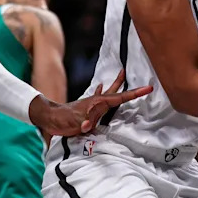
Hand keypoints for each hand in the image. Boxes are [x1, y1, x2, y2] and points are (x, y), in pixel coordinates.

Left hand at [28, 70, 152, 137]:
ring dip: (115, 85)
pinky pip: (97, 98)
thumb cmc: (63, 119)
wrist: (49, 117)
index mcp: (99, 102)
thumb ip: (85, 121)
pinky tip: (101, 85)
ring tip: (121, 74)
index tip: (148, 88)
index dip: (135, 93)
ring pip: (108, 93)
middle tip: (132, 71)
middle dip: (125, 83)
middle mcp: (97, 101)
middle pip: (115, 91)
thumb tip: (88, 126)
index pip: (121, 97)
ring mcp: (91, 103)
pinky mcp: (86, 108)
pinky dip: (101, 91)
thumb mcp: (77, 121)